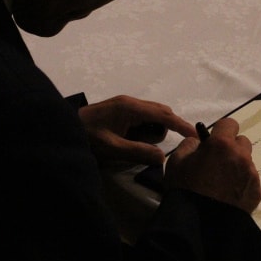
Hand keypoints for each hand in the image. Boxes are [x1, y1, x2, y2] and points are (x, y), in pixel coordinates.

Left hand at [78, 95, 195, 165]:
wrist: (64, 128)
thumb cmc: (87, 137)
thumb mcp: (113, 148)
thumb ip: (138, 152)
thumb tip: (162, 158)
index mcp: (131, 108)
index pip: (164, 114)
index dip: (181, 125)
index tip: (196, 134)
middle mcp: (132, 102)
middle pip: (161, 114)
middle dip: (162, 130)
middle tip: (146, 146)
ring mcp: (127, 105)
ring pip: (153, 117)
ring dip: (149, 132)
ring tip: (130, 144)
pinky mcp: (122, 110)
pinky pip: (143, 119)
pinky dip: (143, 130)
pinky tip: (129, 140)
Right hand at [164, 118, 260, 212]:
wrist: (200, 224)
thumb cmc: (184, 189)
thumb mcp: (176, 162)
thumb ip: (189, 145)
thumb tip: (199, 142)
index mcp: (222, 144)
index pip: (230, 123)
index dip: (221, 131)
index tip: (214, 140)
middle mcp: (241, 156)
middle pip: (242, 142)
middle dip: (232, 148)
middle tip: (218, 161)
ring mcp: (251, 175)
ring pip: (247, 162)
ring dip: (237, 166)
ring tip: (223, 183)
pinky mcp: (257, 192)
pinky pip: (251, 181)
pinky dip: (242, 184)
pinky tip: (229, 195)